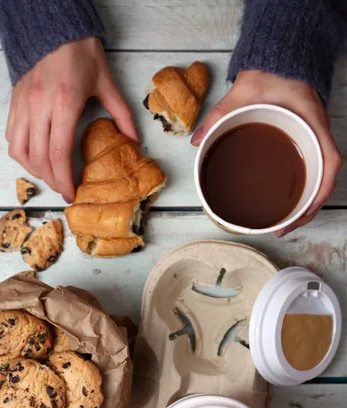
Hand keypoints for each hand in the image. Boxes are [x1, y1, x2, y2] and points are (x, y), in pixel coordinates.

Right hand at [6, 37, 138, 201]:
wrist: (55, 27)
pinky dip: (21, 153)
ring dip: (34, 170)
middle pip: (39, 158)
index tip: (71, 194)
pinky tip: (35, 157)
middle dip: (52, 180)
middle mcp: (39, 106)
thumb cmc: (81, 53)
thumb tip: (133, 141)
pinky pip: (11, 136)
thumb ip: (122, 114)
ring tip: (50, 176)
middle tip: (64, 189)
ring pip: (19, 151)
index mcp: (64, 103)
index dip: (63, 179)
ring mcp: (23, 104)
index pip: (58, 153)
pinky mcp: (14, 101)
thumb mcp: (107, 83)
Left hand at [191, 70, 341, 236]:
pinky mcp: (305, 140)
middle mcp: (317, 132)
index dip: (321, 189)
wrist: (279, 59)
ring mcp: (313, 137)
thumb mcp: (243, 91)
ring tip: (285, 223)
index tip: (304, 209)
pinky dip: (302, 188)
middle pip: (325, 177)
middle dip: (309, 207)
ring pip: (319, 177)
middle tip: (285, 227)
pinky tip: (287, 202)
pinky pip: (311, 168)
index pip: (330, 159)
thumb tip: (197, 140)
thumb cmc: (269, 73)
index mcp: (311, 120)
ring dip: (306, 202)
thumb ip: (219, 114)